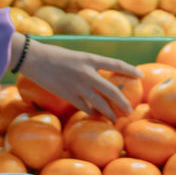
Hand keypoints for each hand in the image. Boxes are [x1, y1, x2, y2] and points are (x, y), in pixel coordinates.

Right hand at [12, 34, 140, 120]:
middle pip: (111, 91)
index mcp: (90, 58)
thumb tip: (104, 78)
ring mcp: (78, 86)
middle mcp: (87, 73)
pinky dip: (93, 113)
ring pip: (100, 104)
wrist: (35, 59)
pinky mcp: (69, 96)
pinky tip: (96, 115)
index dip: (129, 70)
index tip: (140, 75)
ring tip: (115, 119)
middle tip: (129, 110)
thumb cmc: (55, 55)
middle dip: (123, 102)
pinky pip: (86, 108)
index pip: (116, 63)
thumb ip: (91, 66)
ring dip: (109, 113)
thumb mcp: (78, 56)